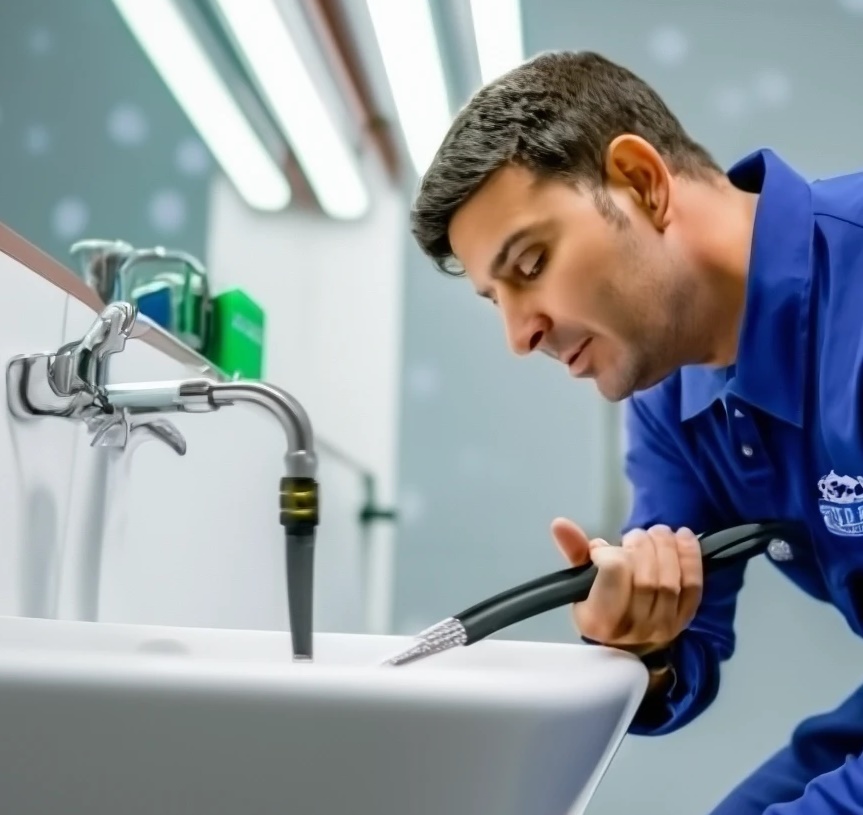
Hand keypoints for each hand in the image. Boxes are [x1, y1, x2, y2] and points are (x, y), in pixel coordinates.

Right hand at [550, 518, 702, 654]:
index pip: (614, 575)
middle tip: (634, 536)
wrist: (627, 642)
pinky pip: (693, 586)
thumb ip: (574, 551)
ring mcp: (663, 626)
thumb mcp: (580, 582)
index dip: (610, 553)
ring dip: (666, 548)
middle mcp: (633, 627)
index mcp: (599, 619)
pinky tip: (683, 536)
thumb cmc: (597, 607)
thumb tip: (559, 523)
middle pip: (646, 578)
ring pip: (670, 581)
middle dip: (642, 547)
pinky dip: (690, 557)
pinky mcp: (685, 620)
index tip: (602, 549)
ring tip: (657, 533)